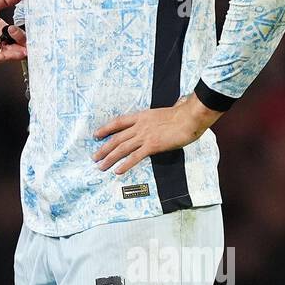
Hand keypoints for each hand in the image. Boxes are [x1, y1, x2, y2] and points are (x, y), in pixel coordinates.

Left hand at [0, 0, 27, 66]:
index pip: (19, 34)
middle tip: (20, 36)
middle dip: (23, 43)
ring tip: (20, 50)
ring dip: (15, 54)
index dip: (25, 32)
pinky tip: (2, 55)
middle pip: (18, 47)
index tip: (29, 27)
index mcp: (3, 30)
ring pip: (8, 56)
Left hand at [92, 94, 221, 174]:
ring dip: (109, 158)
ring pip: (122, 148)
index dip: (105, 129)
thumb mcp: (162, 113)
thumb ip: (155, 119)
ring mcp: (145, 136)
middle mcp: (139, 126)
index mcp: (141, 116)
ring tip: (100, 166)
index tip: (96, 135)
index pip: (118, 122)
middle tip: (94, 157)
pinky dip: (125, 164)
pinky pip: (135, 157)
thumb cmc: (181, 115)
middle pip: (116, 138)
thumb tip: (155, 121)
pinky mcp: (152, 146)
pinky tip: (117, 171)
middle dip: (103, 148)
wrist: (189, 117)